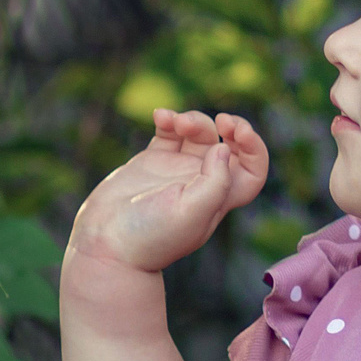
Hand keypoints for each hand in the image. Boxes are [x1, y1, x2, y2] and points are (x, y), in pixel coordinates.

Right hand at [66, 110, 268, 281]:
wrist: (106, 244)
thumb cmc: (150, 236)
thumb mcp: (191, 212)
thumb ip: (215, 180)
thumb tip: (223, 148)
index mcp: (219, 198)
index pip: (253, 171)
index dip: (254, 148)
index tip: (237, 133)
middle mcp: (202, 183)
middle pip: (229, 147)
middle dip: (231, 128)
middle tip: (221, 120)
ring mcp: (176, 171)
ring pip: (199, 134)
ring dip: (193, 120)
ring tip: (176, 123)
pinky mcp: (151, 162)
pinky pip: (168, 132)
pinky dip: (168, 119)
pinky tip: (160, 116)